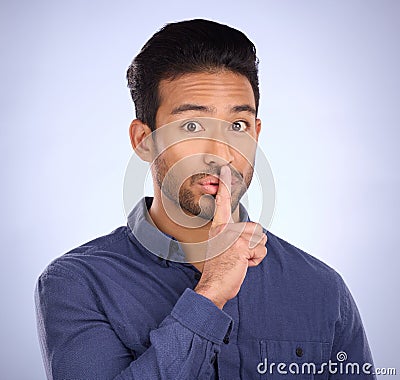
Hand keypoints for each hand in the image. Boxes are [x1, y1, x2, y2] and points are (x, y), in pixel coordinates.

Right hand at [194, 165, 266, 308]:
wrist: (213, 286)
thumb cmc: (220, 269)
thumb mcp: (222, 248)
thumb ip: (232, 237)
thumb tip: (250, 233)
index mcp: (219, 227)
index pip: (222, 203)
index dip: (225, 186)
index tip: (225, 170)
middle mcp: (224, 229)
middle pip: (256, 228)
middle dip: (253, 245)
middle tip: (237, 256)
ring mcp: (232, 236)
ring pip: (260, 239)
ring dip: (255, 253)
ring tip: (239, 260)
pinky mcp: (240, 246)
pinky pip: (261, 250)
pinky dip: (256, 260)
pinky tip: (242, 264)